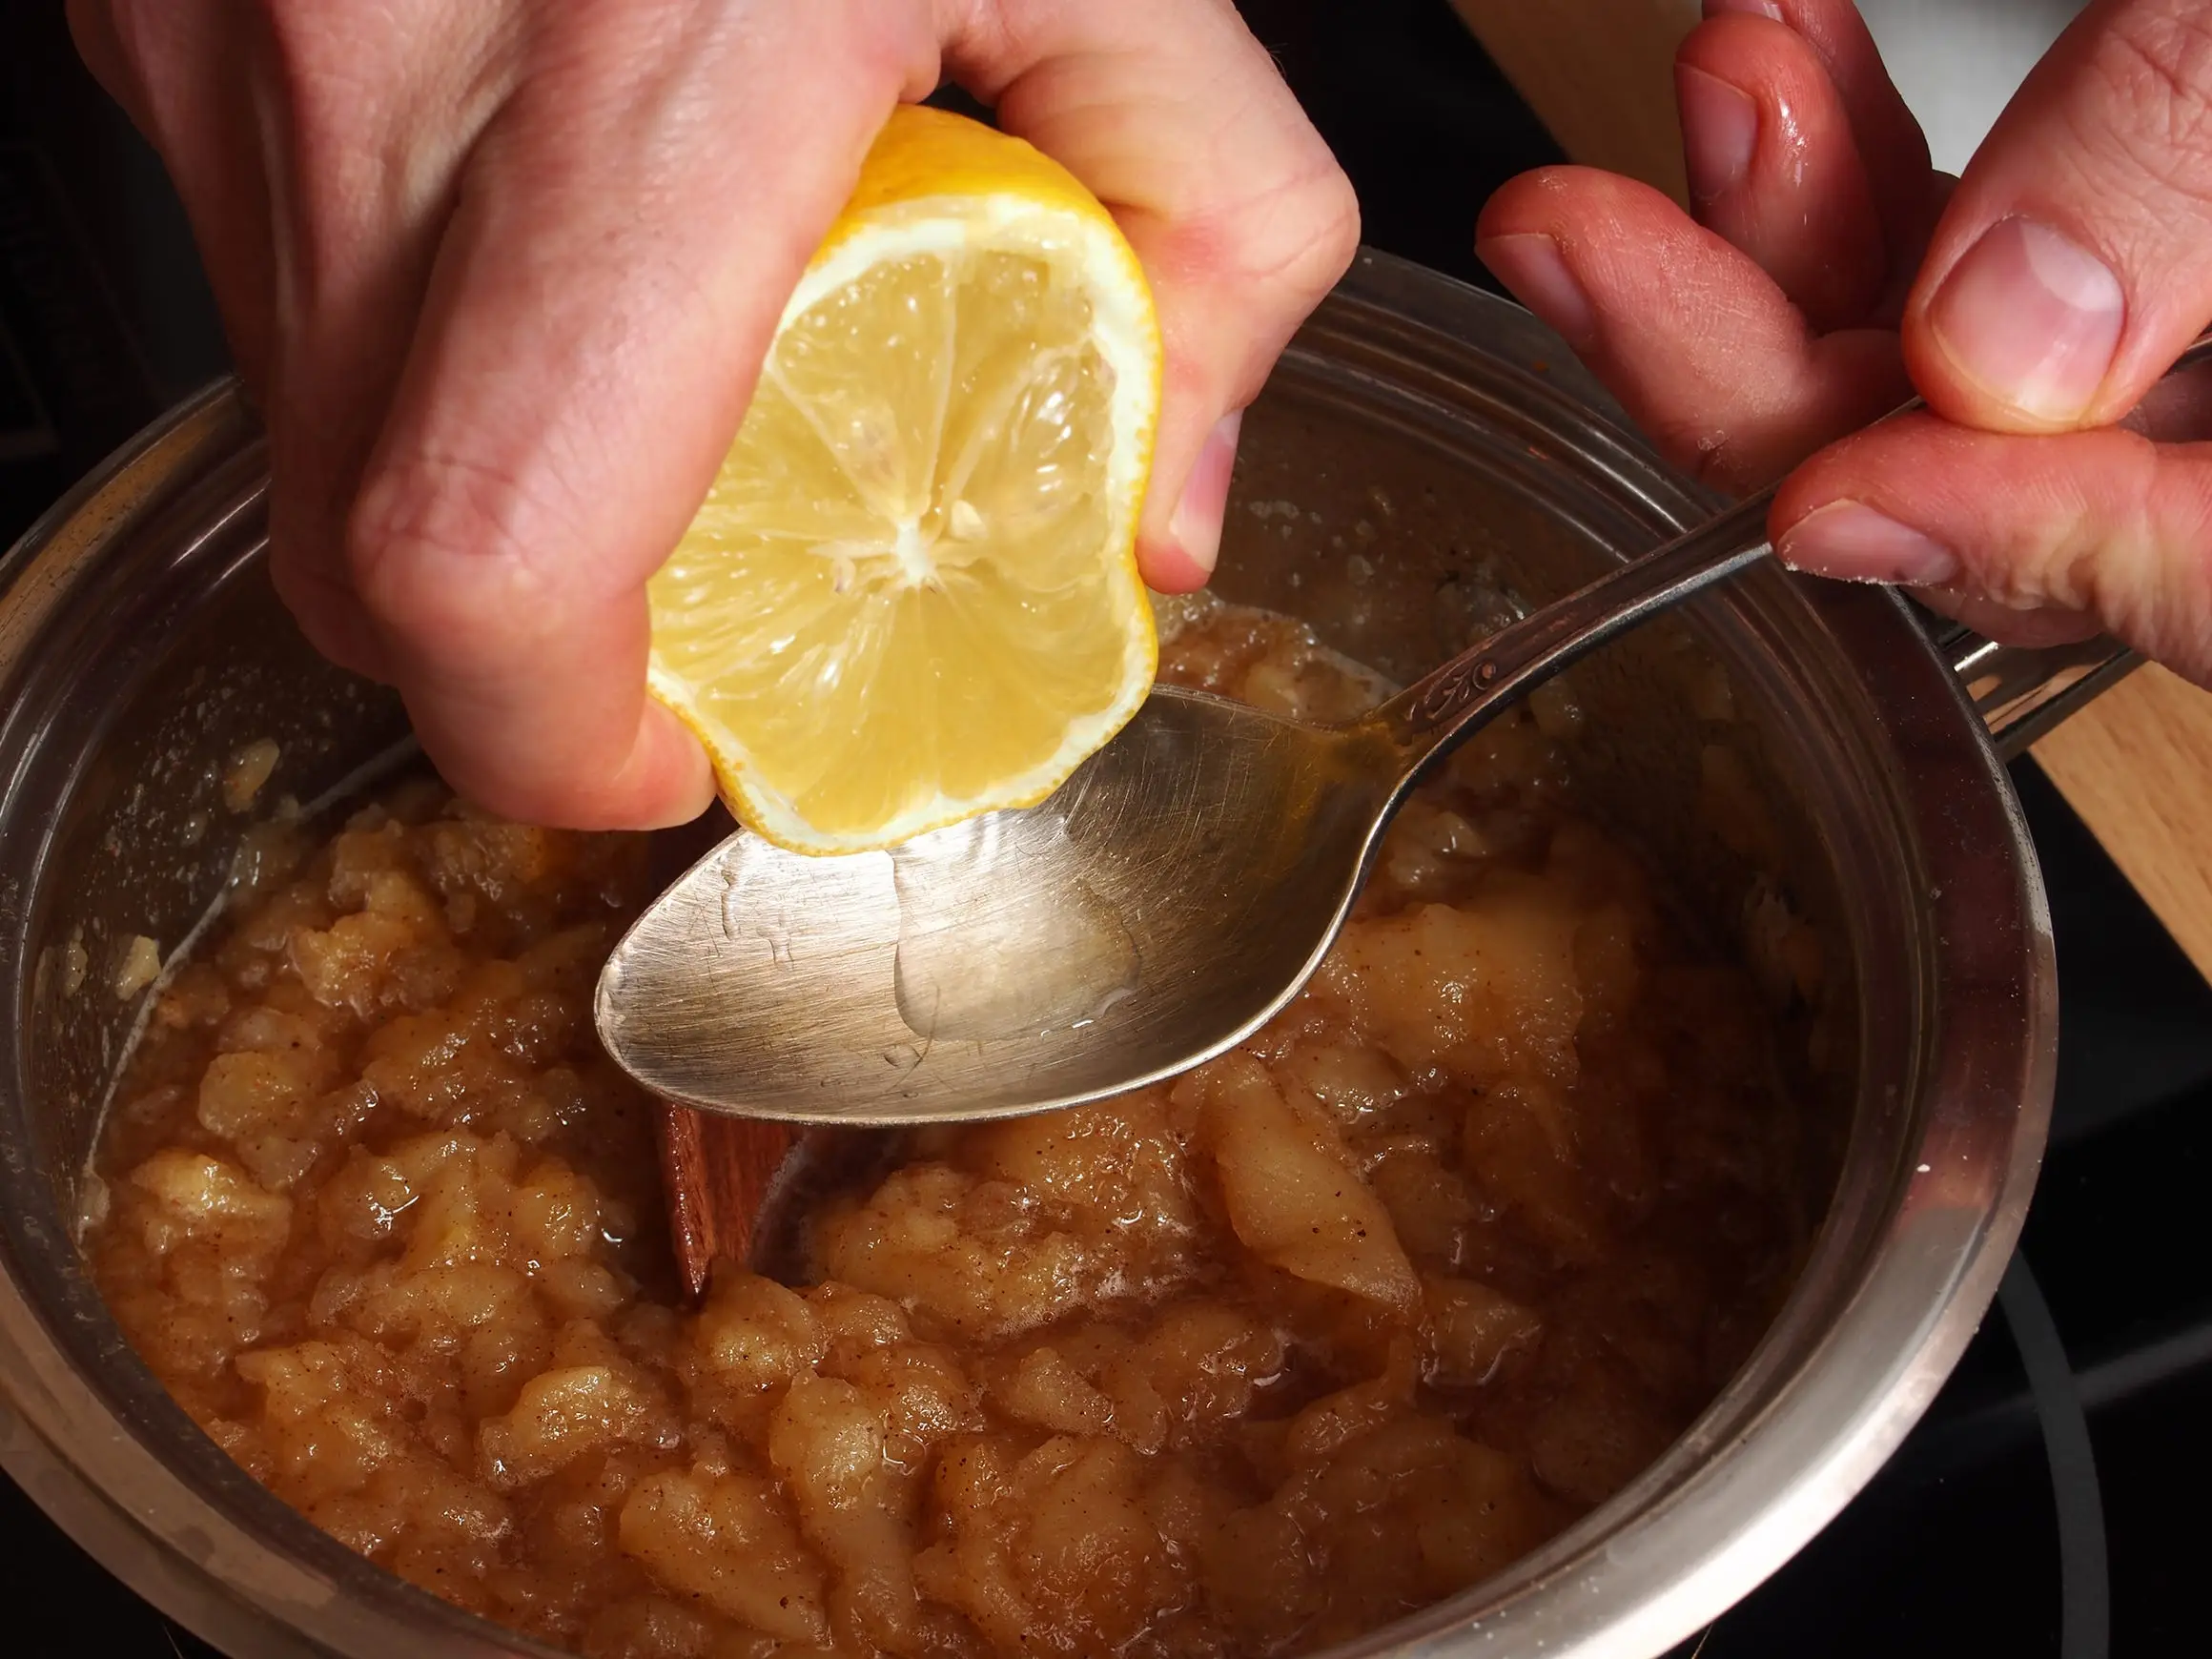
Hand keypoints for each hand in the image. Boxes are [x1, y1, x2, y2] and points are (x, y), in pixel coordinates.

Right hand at [68, 0, 1357, 827]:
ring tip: (634, 375)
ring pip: (303, 432)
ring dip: (473, 477)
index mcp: (637, 78)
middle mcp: (368, 67)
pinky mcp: (154, 7)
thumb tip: (1161, 512)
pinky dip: (411, 321)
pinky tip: (535, 221)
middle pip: (361, 562)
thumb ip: (1209, 233)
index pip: (484, 562)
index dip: (560, 734)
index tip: (682, 737)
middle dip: (531, 649)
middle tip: (692, 591)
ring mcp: (216, 36)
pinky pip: (272, 271)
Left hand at [1475, 0, 2211, 685]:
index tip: (1830, 502)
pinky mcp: (2148, 221)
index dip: (2024, 548)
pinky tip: (1783, 63)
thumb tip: (2006, 347)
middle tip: (1591, 244)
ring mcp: (2211, 325)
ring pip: (1976, 370)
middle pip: (2032, 478)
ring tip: (1726, 70)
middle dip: (1787, 366)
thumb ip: (2204, 153)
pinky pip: (1990, 251)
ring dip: (1799, 236)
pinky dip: (1871, 169)